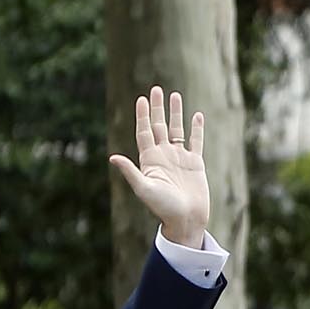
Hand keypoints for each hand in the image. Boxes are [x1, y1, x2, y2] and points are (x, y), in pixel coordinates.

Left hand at [108, 86, 211, 248]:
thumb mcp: (144, 189)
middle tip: (156, 89)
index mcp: (150, 160)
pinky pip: (196, 141)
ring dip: (176, 113)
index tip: (141, 99)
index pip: (145, 132)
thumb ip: (131, 172)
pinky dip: (197, 128)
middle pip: (159, 126)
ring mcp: (180, 158)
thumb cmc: (163, 208)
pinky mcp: (195, 163)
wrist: (186, 220)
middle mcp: (164, 155)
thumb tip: (113, 157)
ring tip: (174, 95)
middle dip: (157, 108)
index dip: (143, 115)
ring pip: (177, 130)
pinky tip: (196, 115)